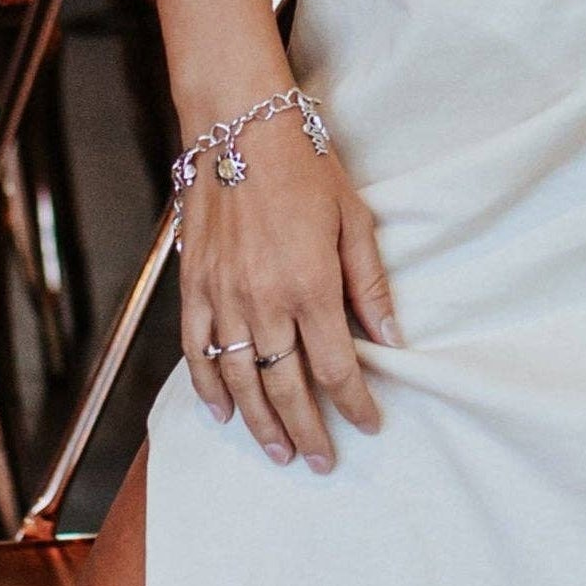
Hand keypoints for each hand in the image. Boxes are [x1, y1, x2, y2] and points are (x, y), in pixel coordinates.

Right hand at [179, 109, 396, 470]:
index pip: (337, 367)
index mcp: (312, 285)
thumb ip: (370, 283)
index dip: (354, 404)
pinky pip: (197, 349)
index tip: (368, 424)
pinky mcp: (193, 286)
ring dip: (260, 422)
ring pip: (241, 379)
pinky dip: (207, 385)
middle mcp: (264, 300)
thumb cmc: (304, 164)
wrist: (238, 124)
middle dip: (307, 430)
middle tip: (320, 461)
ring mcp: (223, 296)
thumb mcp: (354, 219)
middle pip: (287, 387)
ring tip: (277, 451)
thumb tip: (392, 337)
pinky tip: (221, 412)